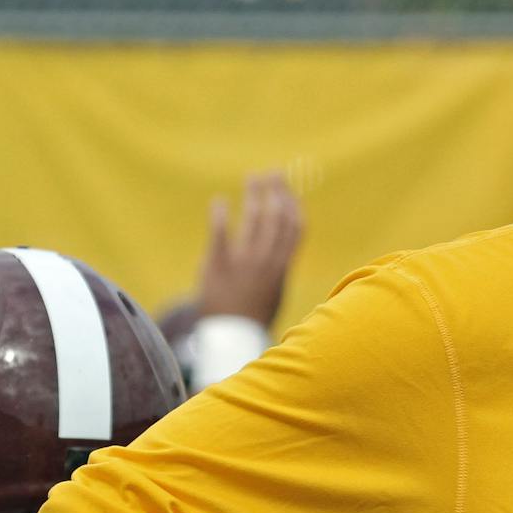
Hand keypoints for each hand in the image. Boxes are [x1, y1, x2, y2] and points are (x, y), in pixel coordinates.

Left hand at [196, 170, 303, 325]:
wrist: (230, 339)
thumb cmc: (253, 313)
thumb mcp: (276, 288)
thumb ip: (280, 261)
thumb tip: (283, 235)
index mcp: (283, 267)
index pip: (295, 228)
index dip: (293, 203)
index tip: (287, 187)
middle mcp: (266, 262)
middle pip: (276, 217)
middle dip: (276, 191)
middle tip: (270, 173)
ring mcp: (243, 263)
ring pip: (253, 219)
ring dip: (254, 194)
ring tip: (252, 178)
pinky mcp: (217, 265)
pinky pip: (220, 233)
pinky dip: (220, 215)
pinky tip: (219, 202)